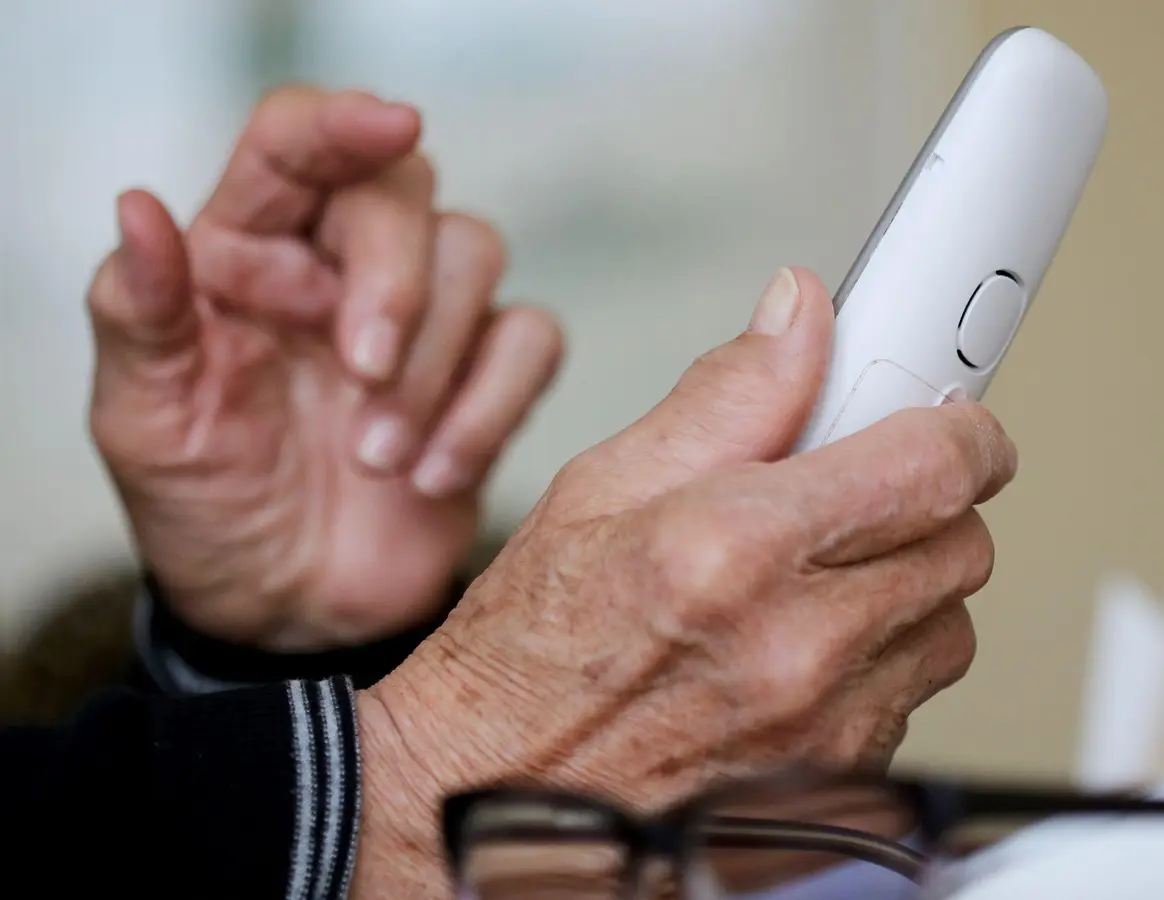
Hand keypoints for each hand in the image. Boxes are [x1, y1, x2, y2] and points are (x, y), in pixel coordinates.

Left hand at [86, 87, 562, 650]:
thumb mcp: (145, 420)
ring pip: (476, 255)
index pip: (295, 143)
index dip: (342, 121)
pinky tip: (434, 476)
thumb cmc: (208, 506)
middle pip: (405, 191)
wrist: (287, 613)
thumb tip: (138, 208)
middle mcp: (340, 265)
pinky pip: (531, 342)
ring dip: (436, 364)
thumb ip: (140, 311)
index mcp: (247, 249)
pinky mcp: (486, 376)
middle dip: (396, 280)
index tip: (389, 124)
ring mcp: (424, 318)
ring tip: (378, 460)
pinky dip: (492, 408)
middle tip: (361, 373)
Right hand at [351, 267, 1016, 894]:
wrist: (494, 796)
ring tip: (818, 579)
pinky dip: (880, 664)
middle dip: (927, 505)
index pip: (933, 467)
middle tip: (861, 492)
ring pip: (948, 626)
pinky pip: (911, 699)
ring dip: (907, 588)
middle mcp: (797, 647)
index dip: (961, 430)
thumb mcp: (599, 488)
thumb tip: (800, 317)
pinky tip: (801, 651)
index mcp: (735, 550)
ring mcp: (826, 730)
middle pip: (962, 545)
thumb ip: (725, 395)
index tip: (951, 420)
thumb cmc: (529, 655)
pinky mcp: (840, 786)